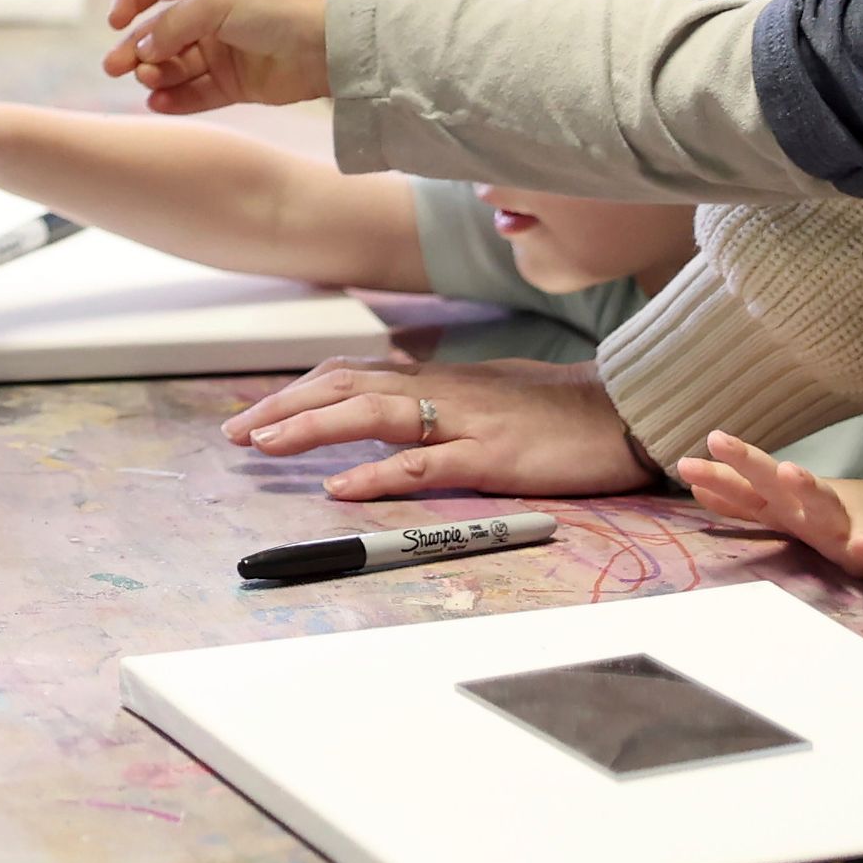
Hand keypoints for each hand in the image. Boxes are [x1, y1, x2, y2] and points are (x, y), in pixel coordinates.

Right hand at [103, 0, 327, 111]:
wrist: (331, 45)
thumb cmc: (278, 7)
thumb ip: (173, 24)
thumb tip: (144, 50)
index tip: (115, 21)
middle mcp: (215, 12)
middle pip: (161, 30)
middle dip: (136, 47)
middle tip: (114, 67)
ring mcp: (225, 49)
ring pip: (175, 64)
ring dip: (155, 72)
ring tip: (147, 81)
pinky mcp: (236, 83)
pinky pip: (195, 92)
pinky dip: (175, 98)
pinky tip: (158, 101)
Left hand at [223, 356, 655, 499]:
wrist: (628, 412)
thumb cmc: (562, 411)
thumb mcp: (490, 396)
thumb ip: (442, 401)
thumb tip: (395, 405)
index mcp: (440, 380)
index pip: (354, 374)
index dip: (300, 391)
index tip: (256, 413)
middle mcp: (443, 392)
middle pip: (346, 387)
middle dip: (284, 407)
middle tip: (234, 432)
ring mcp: (465, 424)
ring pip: (373, 416)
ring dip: (311, 430)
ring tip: (263, 446)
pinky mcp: (492, 459)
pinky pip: (425, 465)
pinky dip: (378, 475)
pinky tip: (340, 488)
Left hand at [676, 433, 862, 577]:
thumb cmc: (837, 519)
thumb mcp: (787, 511)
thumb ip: (745, 504)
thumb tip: (699, 492)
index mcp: (786, 508)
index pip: (747, 491)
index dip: (719, 479)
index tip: (687, 468)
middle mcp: (809, 514)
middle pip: (775, 486)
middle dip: (747, 463)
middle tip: (717, 439)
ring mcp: (842, 530)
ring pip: (822, 507)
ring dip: (806, 489)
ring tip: (790, 473)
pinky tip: (862, 547)